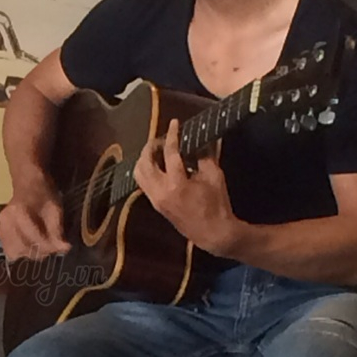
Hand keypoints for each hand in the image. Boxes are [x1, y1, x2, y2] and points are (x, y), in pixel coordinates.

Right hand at [0, 173, 69, 261]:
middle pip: (24, 248)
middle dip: (41, 251)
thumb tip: (63, 249)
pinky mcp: (0, 233)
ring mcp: (0, 228)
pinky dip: (22, 251)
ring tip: (42, 246)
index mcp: (19, 212)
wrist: (28, 184)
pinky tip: (32, 245)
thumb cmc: (43, 193)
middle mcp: (6, 222)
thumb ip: (57, 231)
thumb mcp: (55, 209)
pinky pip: (10, 250)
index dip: (50, 247)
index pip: (35, 239)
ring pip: (16, 252)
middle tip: (53, 247)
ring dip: (31, 253)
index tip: (62, 248)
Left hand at [134, 120, 239, 256]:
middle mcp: (161, 192)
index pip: (170, 153)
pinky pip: (144, 183)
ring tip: (156, 151)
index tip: (174, 123)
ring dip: (145, 159)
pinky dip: (147, 171)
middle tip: (161, 139)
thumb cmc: (217, 205)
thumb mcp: (214, 176)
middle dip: (150, 147)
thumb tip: (202, 138)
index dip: (172, 135)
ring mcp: (155, 199)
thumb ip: (205, 155)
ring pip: (139, 174)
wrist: (212, 233)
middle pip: (144, 163)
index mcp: (177, 184)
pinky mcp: (156, 204)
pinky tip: (158, 165)